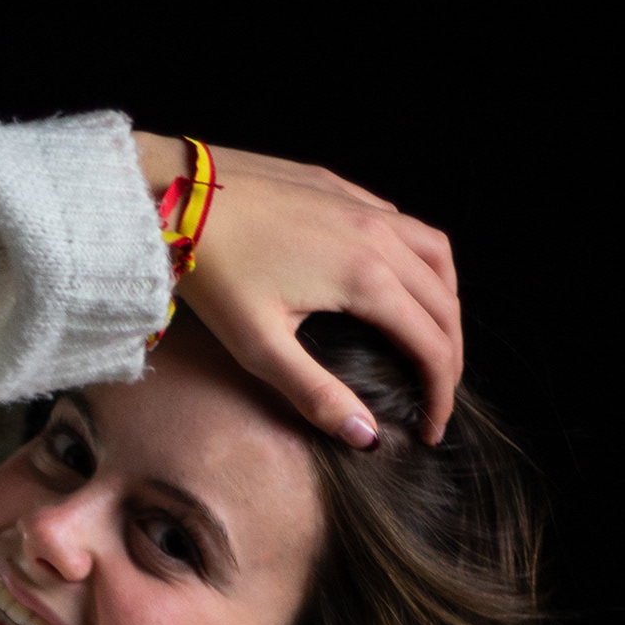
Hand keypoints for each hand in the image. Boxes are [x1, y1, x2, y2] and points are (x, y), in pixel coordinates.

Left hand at [132, 133, 462, 447]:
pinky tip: (399, 281)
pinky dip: (420, 260)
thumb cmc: (213, 273)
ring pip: (436, 254)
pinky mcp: (340, 188)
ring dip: (444, 302)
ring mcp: (361, 205)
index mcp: (366, 277)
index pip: (431, 344)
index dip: (440, 392)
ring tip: (434, 340)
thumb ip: (317, 394)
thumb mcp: (260, 348)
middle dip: (449, 356)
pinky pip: (404, 224)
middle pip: (443, 303)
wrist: (175, 194)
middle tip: (437, 396)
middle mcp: (377, 234)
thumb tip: (367, 437)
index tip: (431, 429)